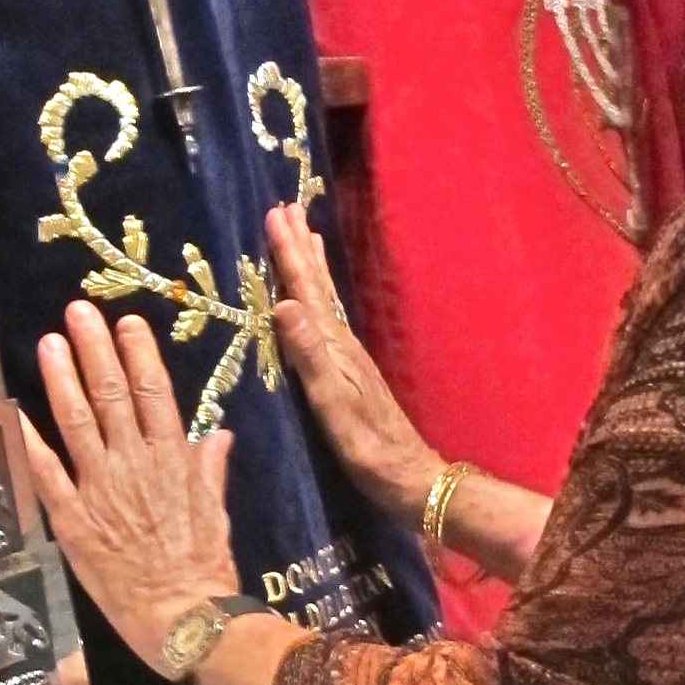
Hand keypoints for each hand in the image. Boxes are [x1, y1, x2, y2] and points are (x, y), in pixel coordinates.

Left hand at [20, 302, 241, 676]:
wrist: (184, 617)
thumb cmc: (206, 567)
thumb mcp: (216, 511)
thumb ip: (209, 469)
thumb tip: (217, 433)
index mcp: (173, 458)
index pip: (153, 392)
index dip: (138, 354)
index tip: (126, 322)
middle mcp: (134, 463)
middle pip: (111, 394)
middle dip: (94, 349)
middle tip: (77, 311)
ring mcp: (101, 488)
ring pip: (77, 422)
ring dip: (62, 379)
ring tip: (49, 342)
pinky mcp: (73, 519)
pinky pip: (47, 472)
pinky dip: (29, 440)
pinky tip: (14, 410)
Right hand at [266, 201, 440, 524]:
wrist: (408, 477)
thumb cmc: (367, 448)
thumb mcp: (333, 405)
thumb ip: (309, 357)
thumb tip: (285, 305)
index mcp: (334, 348)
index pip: (307, 291)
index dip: (290, 254)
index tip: (276, 213)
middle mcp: (342, 345)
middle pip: (318, 288)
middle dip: (300, 250)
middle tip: (286, 208)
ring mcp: (348, 359)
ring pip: (324, 301)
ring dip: (312, 268)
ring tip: (305, 237)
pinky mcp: (349, 374)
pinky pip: (326, 321)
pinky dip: (316, 300)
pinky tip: (313, 305)